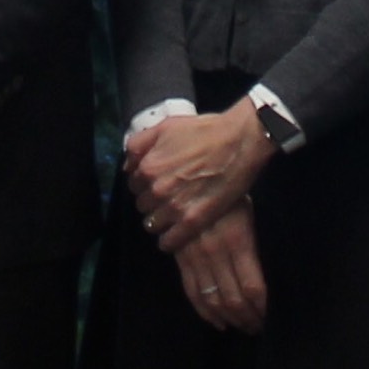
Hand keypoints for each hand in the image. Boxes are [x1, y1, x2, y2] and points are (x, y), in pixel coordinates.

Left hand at [130, 104, 272, 249]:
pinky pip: (169, 241)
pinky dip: (169, 240)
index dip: (145, 183)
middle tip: (169, 196)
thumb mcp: (166, 127)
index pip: (133, 186)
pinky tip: (176, 233)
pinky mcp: (192, 222)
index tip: (157, 182)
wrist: (240, 142)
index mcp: (148, 167)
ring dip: (160, 220)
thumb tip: (127, 166)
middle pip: (142, 206)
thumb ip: (139, 144)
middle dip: (152, 201)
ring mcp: (175, 208)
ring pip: (152, 225)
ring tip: (174, 214)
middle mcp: (157, 190)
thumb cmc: (205, 132)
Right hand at [172, 205, 268, 332]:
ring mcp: (196, 258)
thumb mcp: (250, 212)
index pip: (253, 287)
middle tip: (258, 326)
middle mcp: (216, 253)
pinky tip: (218, 322)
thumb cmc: (229, 193)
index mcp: (238, 240)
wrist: (189, 179)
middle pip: (234, 299)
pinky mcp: (181, 259)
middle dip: (248, 318)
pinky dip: (205, 312)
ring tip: (242, 326)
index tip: (271, 315)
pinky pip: (192, 292)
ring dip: (230, 319)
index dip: (263, 307)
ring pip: (213, 300)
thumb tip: (267, 275)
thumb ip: (255, 244)